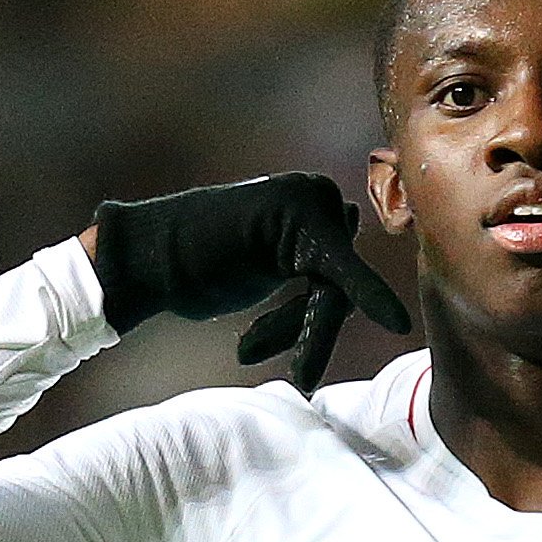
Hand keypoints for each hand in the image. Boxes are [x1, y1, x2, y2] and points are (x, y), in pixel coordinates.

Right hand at [85, 175, 411, 390]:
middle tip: (249, 347)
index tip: (271, 347)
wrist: (144, 257)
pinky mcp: (303, 229)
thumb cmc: (195, 266)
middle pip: (342, 281)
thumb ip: (312, 260)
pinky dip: (369, 296)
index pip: (339, 270)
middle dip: (299, 322)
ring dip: (295, 328)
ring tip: (249, 346)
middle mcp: (315, 194)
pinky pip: (344, 274)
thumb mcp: (265, 264)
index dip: (308, 317)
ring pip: (335, 290)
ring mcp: (309, 205)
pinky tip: (397, 323)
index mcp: (309, 200)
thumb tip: (353, 240)